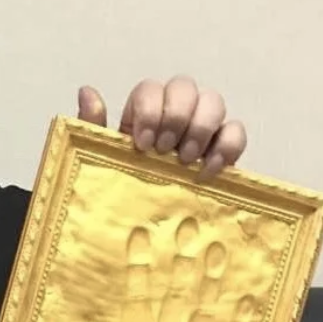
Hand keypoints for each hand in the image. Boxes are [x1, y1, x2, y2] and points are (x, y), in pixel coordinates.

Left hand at [77, 76, 247, 177]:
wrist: (145, 235)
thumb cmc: (120, 194)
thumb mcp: (101, 162)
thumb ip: (93, 128)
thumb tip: (86, 91)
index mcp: (141, 117)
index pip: (150, 89)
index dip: (150, 109)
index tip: (142, 144)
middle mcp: (174, 116)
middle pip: (184, 86)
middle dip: (176, 115)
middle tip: (164, 151)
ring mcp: (201, 130)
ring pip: (213, 101)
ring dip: (200, 128)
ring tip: (185, 161)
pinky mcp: (224, 150)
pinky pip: (236, 131)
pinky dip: (227, 146)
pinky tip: (208, 171)